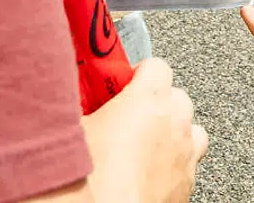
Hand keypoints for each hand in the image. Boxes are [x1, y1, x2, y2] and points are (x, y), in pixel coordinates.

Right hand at [81, 58, 206, 202]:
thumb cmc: (88, 181)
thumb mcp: (70, 128)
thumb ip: (77, 101)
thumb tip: (64, 94)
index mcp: (149, 100)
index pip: (156, 66)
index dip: (136, 74)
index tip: (119, 85)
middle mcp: (175, 125)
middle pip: (176, 96)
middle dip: (153, 103)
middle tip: (124, 115)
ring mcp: (185, 157)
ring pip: (189, 130)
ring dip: (169, 132)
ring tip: (140, 144)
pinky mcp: (186, 186)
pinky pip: (186, 163)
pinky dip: (170, 162)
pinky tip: (144, 170)